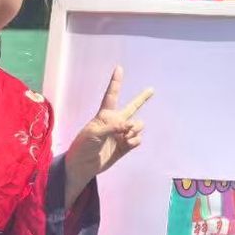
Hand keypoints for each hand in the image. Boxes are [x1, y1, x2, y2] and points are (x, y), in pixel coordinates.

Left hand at [64, 66, 151, 203]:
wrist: (82, 166)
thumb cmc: (82, 146)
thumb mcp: (93, 134)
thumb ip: (112, 127)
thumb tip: (129, 126)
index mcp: (104, 116)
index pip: (111, 95)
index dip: (116, 82)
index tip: (119, 68)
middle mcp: (115, 123)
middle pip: (132, 107)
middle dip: (142, 98)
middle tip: (152, 89)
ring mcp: (121, 135)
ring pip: (138, 125)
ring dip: (135, 129)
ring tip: (124, 135)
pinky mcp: (125, 147)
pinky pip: (137, 140)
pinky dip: (134, 141)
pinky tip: (125, 144)